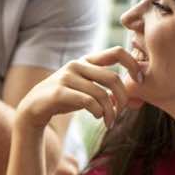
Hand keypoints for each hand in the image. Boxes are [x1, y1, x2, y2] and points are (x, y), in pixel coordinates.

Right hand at [16, 48, 143, 131]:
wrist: (34, 108)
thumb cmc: (64, 99)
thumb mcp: (86, 89)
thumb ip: (106, 89)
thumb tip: (133, 99)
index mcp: (87, 60)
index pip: (117, 52)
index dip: (133, 64)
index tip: (139, 80)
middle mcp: (77, 65)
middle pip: (113, 77)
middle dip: (122, 97)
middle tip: (122, 111)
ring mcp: (67, 77)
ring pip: (102, 94)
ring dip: (110, 112)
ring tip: (109, 122)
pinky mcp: (59, 92)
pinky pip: (88, 102)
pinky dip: (98, 112)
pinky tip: (98, 118)